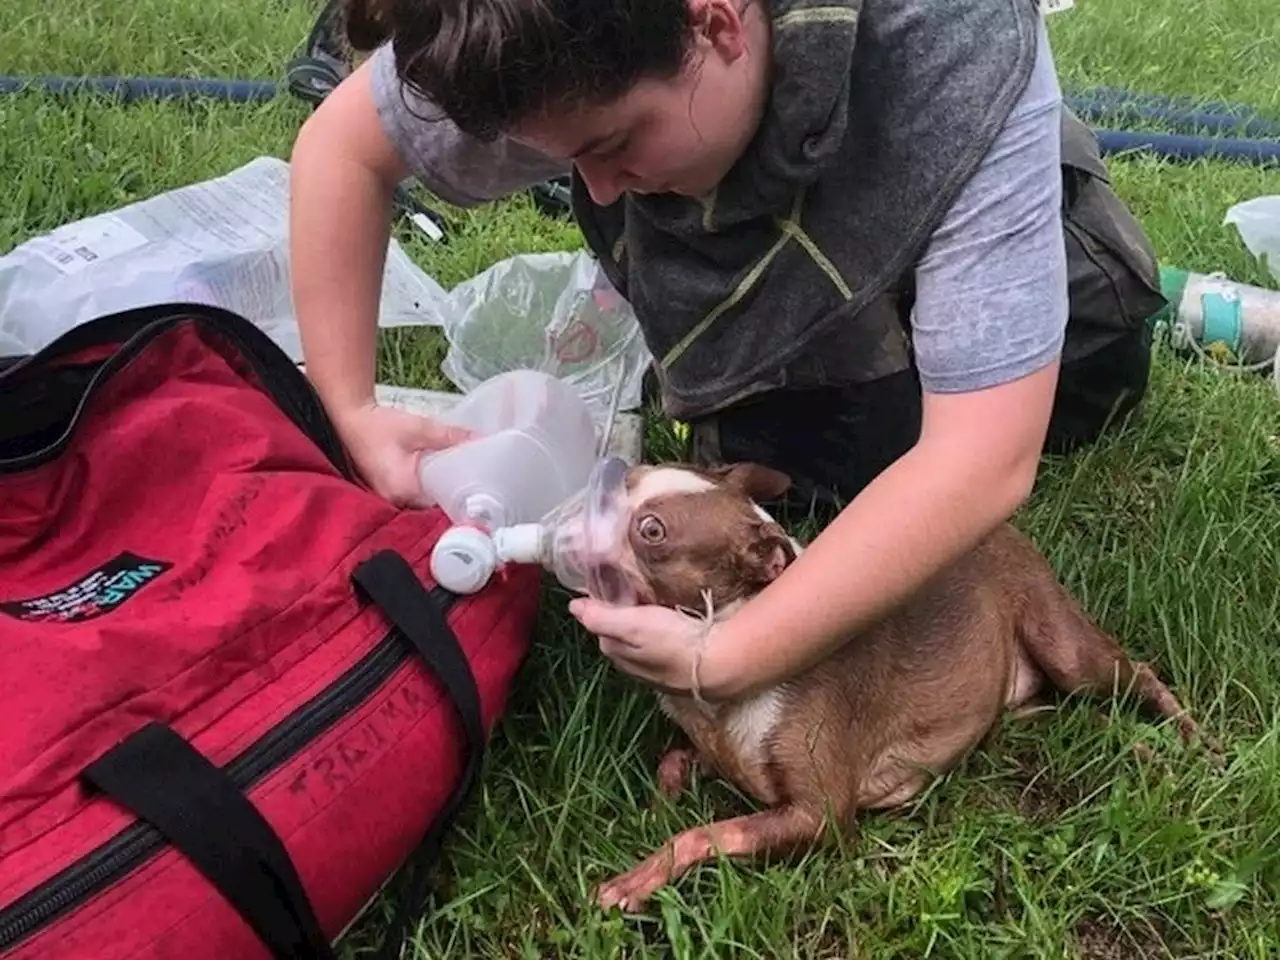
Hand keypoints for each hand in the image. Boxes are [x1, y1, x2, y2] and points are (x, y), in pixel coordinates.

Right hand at [332, 402, 472, 507]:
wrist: (351, 420)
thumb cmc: (379, 425)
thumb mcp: (419, 428)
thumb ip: (450, 437)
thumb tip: (478, 441)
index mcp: (404, 489)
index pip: (442, 503)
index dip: (461, 496)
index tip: (479, 490)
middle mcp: (395, 501)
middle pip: (433, 506)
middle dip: (451, 494)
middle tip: (473, 482)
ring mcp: (388, 500)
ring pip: (423, 503)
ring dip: (437, 492)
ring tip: (457, 479)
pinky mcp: (387, 494)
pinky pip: (412, 498)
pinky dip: (424, 489)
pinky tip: (434, 477)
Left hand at [568, 597, 726, 697]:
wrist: (720, 664)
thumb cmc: (674, 641)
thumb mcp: (632, 625)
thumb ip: (601, 617)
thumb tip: (573, 607)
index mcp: (616, 652)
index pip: (601, 624)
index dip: (606, 604)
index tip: (615, 584)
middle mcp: (632, 664)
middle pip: (620, 632)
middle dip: (623, 614)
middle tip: (635, 588)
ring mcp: (655, 668)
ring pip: (642, 639)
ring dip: (645, 623)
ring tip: (655, 601)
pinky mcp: (678, 667)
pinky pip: (662, 644)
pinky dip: (663, 631)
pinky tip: (674, 621)